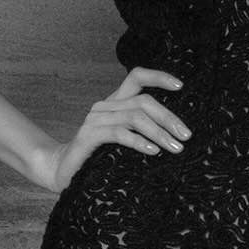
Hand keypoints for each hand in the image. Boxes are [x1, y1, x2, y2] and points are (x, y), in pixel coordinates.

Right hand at [38, 67, 190, 192]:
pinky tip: (153, 151)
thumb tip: (177, 132)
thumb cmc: (99, 157)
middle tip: (186, 135)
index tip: (181, 86)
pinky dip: (139, 141)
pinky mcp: (88, 136)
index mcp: (115, 102)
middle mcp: (105, 106)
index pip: (137, 77)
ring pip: (135, 117)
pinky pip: (119, 133)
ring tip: (175, 147)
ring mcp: (95, 119)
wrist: (62, 171)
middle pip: (143, 101)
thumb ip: (142, 129)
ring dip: (159, 132)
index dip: (159, 77)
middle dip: (169, 117)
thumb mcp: (123, 139)